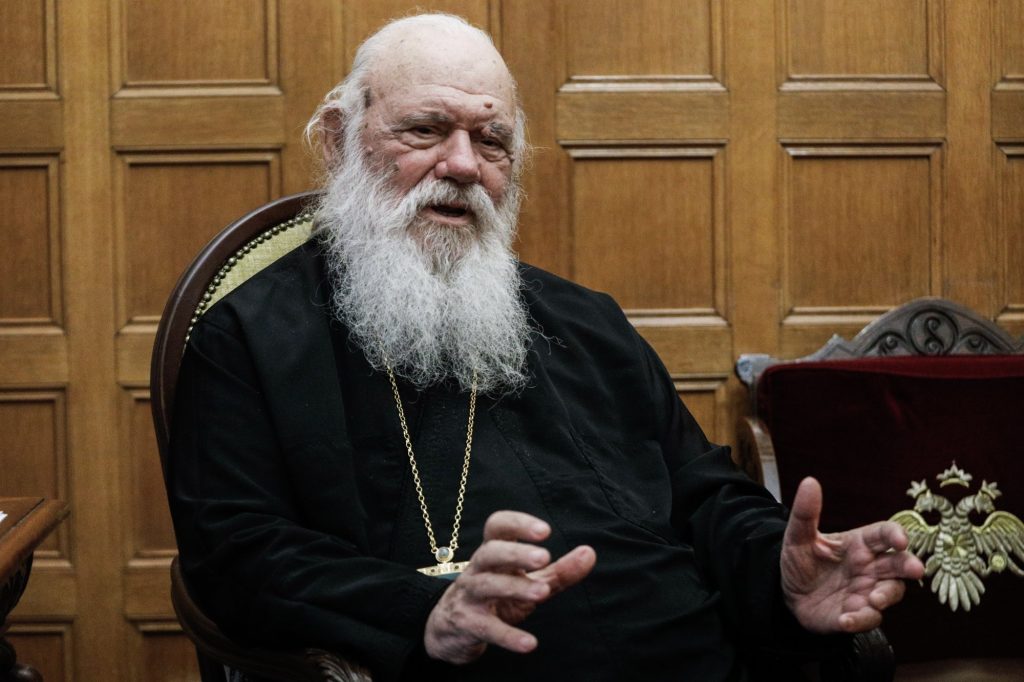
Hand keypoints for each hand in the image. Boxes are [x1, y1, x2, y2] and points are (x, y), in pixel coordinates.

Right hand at [423, 510, 595, 663]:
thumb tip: (590, 552)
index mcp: (494, 553)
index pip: (498, 527)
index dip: (518, 523)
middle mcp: (478, 569)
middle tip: (544, 557)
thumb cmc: (496, 597)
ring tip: (543, 593)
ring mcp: (470, 596)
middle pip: (489, 552)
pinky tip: (529, 643)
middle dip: (516, 552)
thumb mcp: (529, 581)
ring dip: (514, 587)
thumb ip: (559, 570)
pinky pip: (486, 627)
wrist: (451, 628)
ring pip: (486, 585)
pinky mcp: (467, 623)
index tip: (545, 530)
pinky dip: (507, 635)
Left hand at [781, 477, 924, 633]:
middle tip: (916, 569)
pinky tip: (845, 619)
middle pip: (900, 564)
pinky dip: (860, 619)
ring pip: (891, 592)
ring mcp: (867, 591)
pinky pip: (868, 618)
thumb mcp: (798, 536)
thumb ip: (805, 513)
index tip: (900, 539)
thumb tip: (809, 481)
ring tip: (873, 600)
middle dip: (910, 565)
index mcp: (859, 544)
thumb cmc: (801, 560)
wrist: (787, 593)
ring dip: (886, 596)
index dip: (895, 534)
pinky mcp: (857, 614)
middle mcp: (870, 567)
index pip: (884, 535)